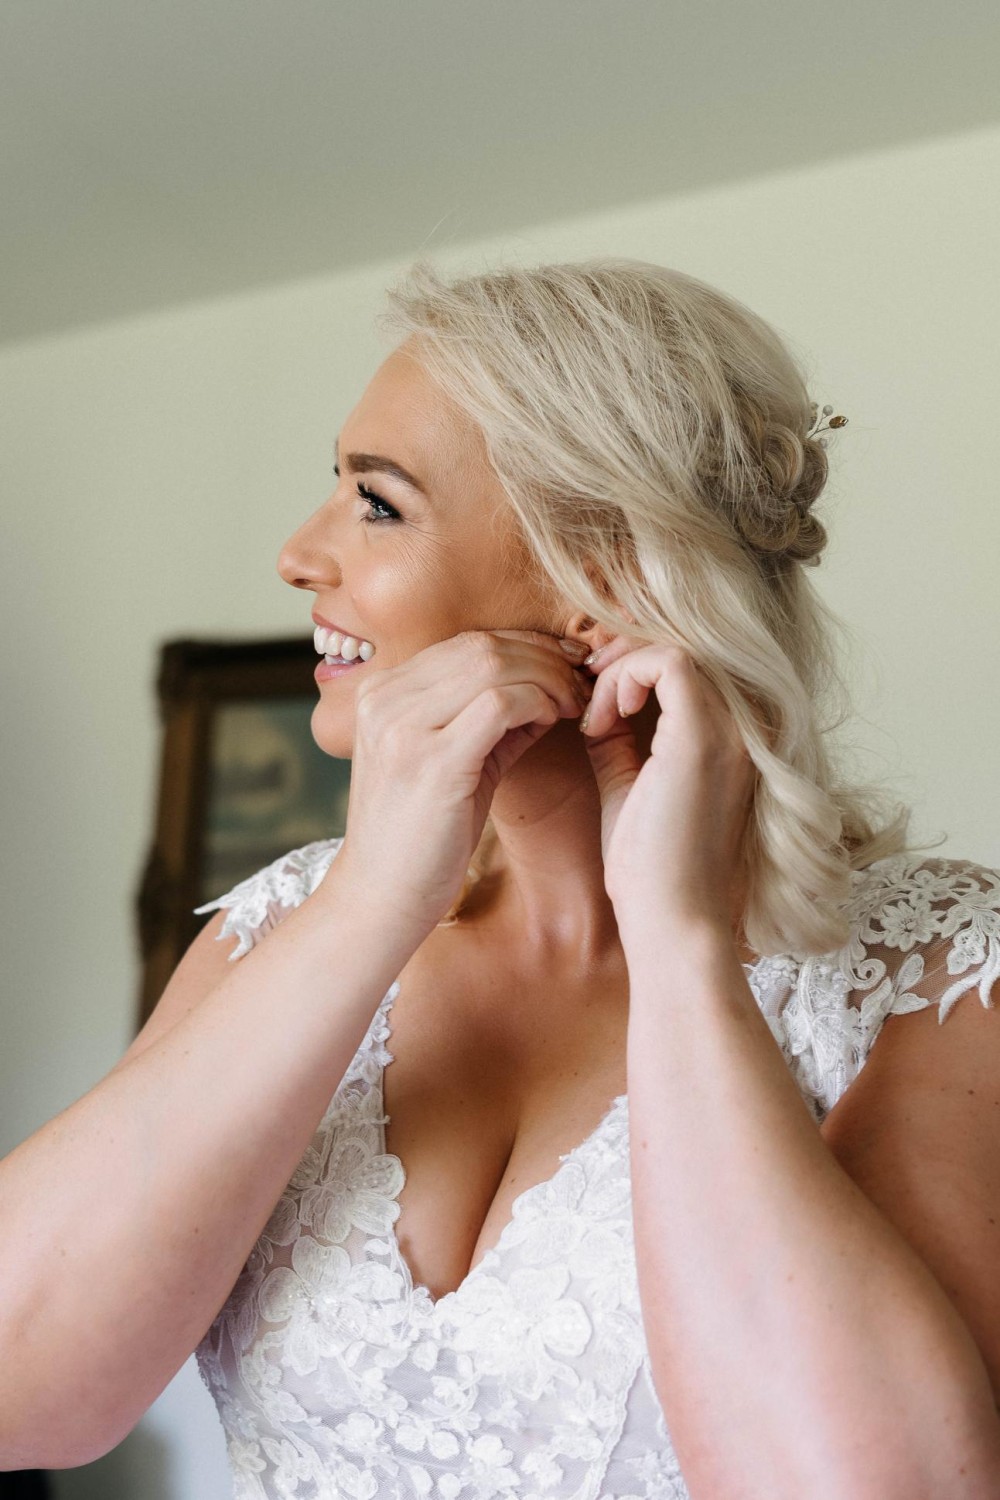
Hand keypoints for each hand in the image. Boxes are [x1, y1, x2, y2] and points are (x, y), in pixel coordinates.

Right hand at [329, 629, 590, 935]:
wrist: (380, 899)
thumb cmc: (420, 837)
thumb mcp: (450, 761)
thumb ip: (490, 719)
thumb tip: (549, 682)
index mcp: (381, 692)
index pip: (466, 642)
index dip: (526, 645)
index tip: (566, 665)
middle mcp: (384, 698)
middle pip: (482, 646)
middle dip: (544, 658)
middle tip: (581, 683)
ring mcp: (402, 726)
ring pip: (494, 665)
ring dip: (548, 679)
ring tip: (574, 703)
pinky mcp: (431, 759)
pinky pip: (500, 702)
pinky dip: (539, 701)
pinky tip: (556, 719)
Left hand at [579, 634, 755, 940]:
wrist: (670, 919)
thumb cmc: (648, 868)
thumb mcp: (628, 785)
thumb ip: (620, 739)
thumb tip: (596, 703)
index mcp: (730, 737)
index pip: (685, 663)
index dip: (632, 664)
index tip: (590, 699)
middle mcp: (743, 725)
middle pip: (683, 645)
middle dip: (623, 655)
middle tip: (582, 685)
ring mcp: (731, 728)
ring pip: (674, 647)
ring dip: (620, 668)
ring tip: (591, 712)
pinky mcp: (706, 735)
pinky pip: (668, 662)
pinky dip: (624, 679)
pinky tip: (600, 721)